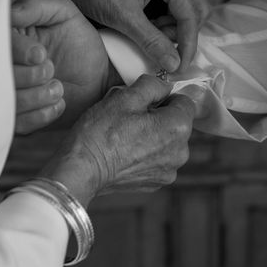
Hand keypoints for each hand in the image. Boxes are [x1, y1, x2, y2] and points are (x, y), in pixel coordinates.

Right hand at [11, 0, 115, 132]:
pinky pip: (18, 125)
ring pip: (7, 103)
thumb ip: (35, 5)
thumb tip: (8, 14)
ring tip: (59, 87)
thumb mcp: (63, 12)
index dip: (16, 52)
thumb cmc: (77, 39)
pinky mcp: (16, 118)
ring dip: (37, 96)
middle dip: (29, 76)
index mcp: (4, 37)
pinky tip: (59, 103)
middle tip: (52, 69)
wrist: (97, 74)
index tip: (41, 54)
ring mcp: (5, 94)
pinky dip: (42, 115)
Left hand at [22, 0, 210, 73]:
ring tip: (150, 43)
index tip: (180, 68)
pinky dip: (161, 27)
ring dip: (171, 32)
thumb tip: (175, 64)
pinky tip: (144, 35)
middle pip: (193, 12)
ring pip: (182, 13)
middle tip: (165, 54)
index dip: (187, 45)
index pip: (191, 15)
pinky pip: (168, 11)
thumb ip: (152, 41)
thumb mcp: (123, 17)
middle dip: (182, 36)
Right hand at [40, 75, 197, 205]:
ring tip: (126, 136)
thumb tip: (165, 84)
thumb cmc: (101, 132)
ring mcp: (169, 171)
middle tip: (130, 117)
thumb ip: (152, 85)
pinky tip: (125, 152)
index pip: (185, 101)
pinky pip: (158, 160)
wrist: (81, 169)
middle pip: (177, 123)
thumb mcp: (125, 97)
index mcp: (177, 127)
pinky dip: (146, 154)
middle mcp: (181, 152)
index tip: (144, 102)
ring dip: (154, 136)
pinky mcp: (156, 183)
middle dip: (159, 117)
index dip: (164, 97)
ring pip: (168, 142)